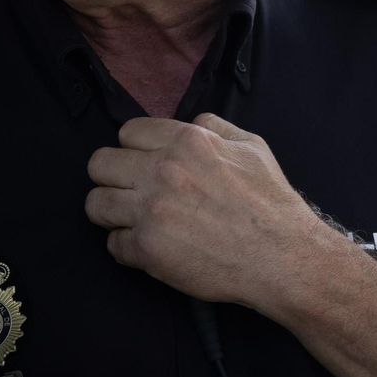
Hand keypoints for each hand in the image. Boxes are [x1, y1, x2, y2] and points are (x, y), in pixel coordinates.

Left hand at [84, 114, 333, 305]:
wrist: (281, 254)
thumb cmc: (271, 202)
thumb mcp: (253, 147)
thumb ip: (216, 127)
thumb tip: (192, 122)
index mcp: (188, 141)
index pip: (128, 131)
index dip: (135, 148)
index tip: (145, 164)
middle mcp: (164, 171)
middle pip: (99, 163)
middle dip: (113, 176)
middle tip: (131, 191)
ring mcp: (151, 210)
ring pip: (95, 203)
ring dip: (112, 212)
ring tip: (132, 220)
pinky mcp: (148, 248)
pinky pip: (112, 244)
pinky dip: (128, 247)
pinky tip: (151, 247)